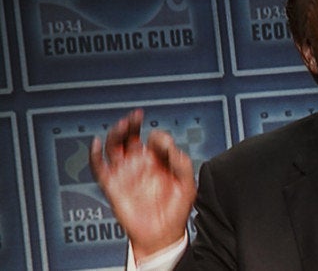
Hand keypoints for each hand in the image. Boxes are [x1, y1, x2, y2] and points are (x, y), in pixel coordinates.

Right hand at [89, 109, 196, 258]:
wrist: (162, 235)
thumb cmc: (176, 211)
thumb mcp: (187, 185)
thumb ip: (182, 164)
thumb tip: (171, 147)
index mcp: (158, 161)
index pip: (155, 139)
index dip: (158, 136)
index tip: (162, 142)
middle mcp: (140, 163)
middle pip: (131, 136)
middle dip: (132, 124)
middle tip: (136, 116)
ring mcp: (126, 173)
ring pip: (115, 146)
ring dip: (117, 133)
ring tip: (123, 125)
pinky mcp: (112, 184)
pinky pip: (99, 167)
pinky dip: (94, 154)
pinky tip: (97, 143)